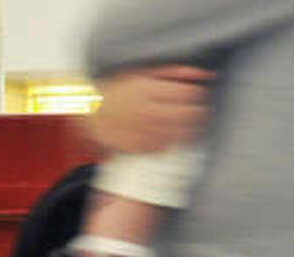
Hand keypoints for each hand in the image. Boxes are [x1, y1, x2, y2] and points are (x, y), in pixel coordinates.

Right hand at [89, 65, 214, 154]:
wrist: (88, 111)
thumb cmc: (116, 90)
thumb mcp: (143, 73)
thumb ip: (176, 72)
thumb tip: (204, 74)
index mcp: (150, 90)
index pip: (189, 94)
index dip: (199, 95)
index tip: (199, 97)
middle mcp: (148, 111)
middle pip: (188, 115)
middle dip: (197, 113)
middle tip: (197, 112)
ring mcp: (143, 131)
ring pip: (179, 134)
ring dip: (187, 129)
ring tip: (184, 124)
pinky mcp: (137, 147)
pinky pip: (164, 148)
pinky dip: (170, 142)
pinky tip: (167, 136)